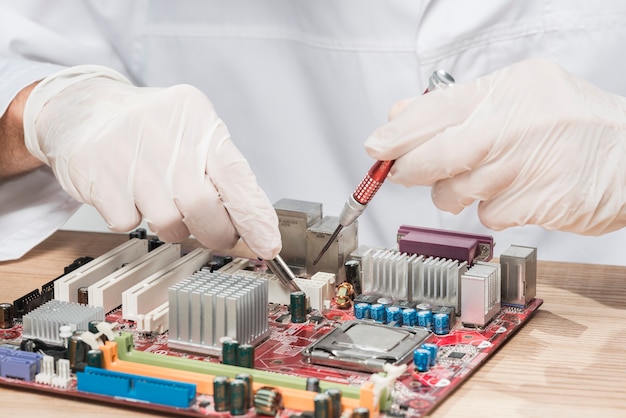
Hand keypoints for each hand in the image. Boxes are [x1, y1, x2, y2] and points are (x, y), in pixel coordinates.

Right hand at [23, 66, 280, 258]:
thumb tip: (255, 226)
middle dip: (217, 233)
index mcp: (197, 118)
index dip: (254, 216)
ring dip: (174, 228)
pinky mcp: (95, 172)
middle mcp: (163, 130)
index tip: (268, 244)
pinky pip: (129, 223)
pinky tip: (130, 196)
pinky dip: (135, 219)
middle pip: (203, 206)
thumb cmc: (152, 132)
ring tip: (166, 206)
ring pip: (168, 222)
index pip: (235, 174)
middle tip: (219, 236)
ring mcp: (125, 150)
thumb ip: (223, 174)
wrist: (85, 111)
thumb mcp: (194, 134)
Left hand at [365, 58, 625, 234]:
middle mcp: (517, 124)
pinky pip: (489, 213)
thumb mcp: (521, 98)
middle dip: (412, 169)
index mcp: (511, 90)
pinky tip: (518, 193)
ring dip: (458, 191)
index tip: (376, 147)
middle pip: (438, 154)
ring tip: (489, 177)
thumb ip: (461, 107)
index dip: (399, 132)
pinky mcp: (538, 203)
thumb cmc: (576, 127)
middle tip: (405, 173)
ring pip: (458, 190)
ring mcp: (528, 165)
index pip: (437, 108)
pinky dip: (492, 208)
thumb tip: (401, 116)